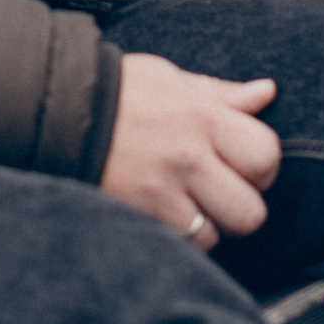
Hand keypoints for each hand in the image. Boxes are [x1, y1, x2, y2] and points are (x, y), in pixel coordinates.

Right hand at [99, 54, 279, 251]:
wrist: (57, 110)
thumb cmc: (119, 92)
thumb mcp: (171, 79)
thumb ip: (222, 93)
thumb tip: (266, 93)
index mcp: (203, 116)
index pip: (266, 155)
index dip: (263, 168)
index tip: (245, 167)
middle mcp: (189, 155)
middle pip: (251, 210)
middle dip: (241, 205)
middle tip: (219, 192)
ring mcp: (163, 189)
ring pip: (215, 234)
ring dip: (206, 225)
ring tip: (185, 203)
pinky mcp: (139, 213)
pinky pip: (180, 244)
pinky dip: (177, 236)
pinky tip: (163, 213)